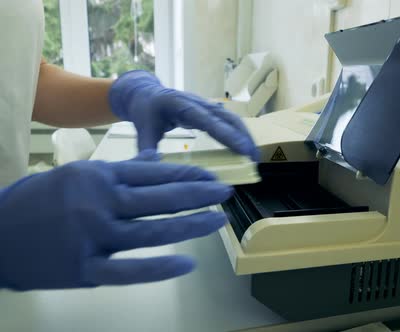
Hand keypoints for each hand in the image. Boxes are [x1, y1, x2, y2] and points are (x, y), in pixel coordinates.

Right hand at [0, 160, 232, 290]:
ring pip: (152, 230)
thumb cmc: (37, 200)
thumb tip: (157, 159)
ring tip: (218, 220)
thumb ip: (121, 170)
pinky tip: (187, 263)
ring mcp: (92, 237)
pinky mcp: (84, 270)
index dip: (187, 175)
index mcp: (98, 176)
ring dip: (191, 225)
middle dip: (199, 195)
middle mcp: (99, 202)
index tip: (212, 177)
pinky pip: (130, 270)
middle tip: (226, 193)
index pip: (154, 173)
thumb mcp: (77, 173)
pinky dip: (160, 268)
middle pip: (160, 198)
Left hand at [108, 70, 258, 160]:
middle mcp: (198, 102)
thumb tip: (153, 167)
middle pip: (226, 117)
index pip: (207, 120)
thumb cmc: (145, 112)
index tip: (242, 149)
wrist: (146, 93)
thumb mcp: (142, 130)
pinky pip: (229, 121)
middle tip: (254, 158)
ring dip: (245, 136)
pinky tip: (246, 149)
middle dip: (243, 136)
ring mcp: (206, 105)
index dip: (226, 134)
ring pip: (231, 118)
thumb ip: (147, 149)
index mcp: (180, 104)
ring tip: (254, 157)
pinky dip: (240, 134)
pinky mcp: (210, 110)